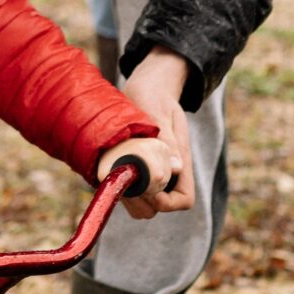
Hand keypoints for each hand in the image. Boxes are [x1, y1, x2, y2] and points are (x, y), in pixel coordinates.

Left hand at [117, 50, 194, 216]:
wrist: (146, 85)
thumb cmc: (155, 95)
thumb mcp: (160, 114)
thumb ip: (167, 139)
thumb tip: (175, 167)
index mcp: (180, 161)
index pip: (184, 200)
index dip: (167, 202)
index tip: (148, 188)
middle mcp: (166, 171)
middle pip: (159, 207)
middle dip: (143, 201)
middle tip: (125, 181)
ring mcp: (150, 171)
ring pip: (142, 204)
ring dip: (129, 197)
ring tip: (116, 174)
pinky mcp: (133, 168)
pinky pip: (128, 192)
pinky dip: (120, 188)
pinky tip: (109, 168)